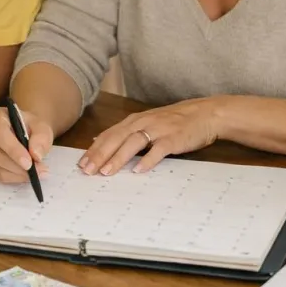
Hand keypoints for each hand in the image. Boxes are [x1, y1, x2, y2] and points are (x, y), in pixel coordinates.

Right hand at [0, 107, 53, 183]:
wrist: (25, 131)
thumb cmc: (31, 127)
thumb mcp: (42, 127)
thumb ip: (41, 138)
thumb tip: (36, 155)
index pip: (0, 134)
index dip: (13, 150)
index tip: (29, 163)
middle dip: (19, 166)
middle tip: (40, 171)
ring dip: (18, 174)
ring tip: (37, 173)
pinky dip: (14, 178)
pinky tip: (26, 176)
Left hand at [80, 98, 218, 175]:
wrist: (204, 114)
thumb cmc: (174, 121)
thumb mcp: (146, 122)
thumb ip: (124, 131)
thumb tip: (98, 140)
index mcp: (134, 120)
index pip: (109, 135)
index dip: (94, 149)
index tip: (81, 164)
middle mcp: (143, 123)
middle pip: (116, 138)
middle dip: (100, 155)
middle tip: (87, 170)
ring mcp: (158, 130)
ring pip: (133, 143)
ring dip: (118, 158)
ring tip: (106, 172)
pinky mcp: (173, 138)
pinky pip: (158, 150)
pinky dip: (147, 160)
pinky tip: (138, 170)